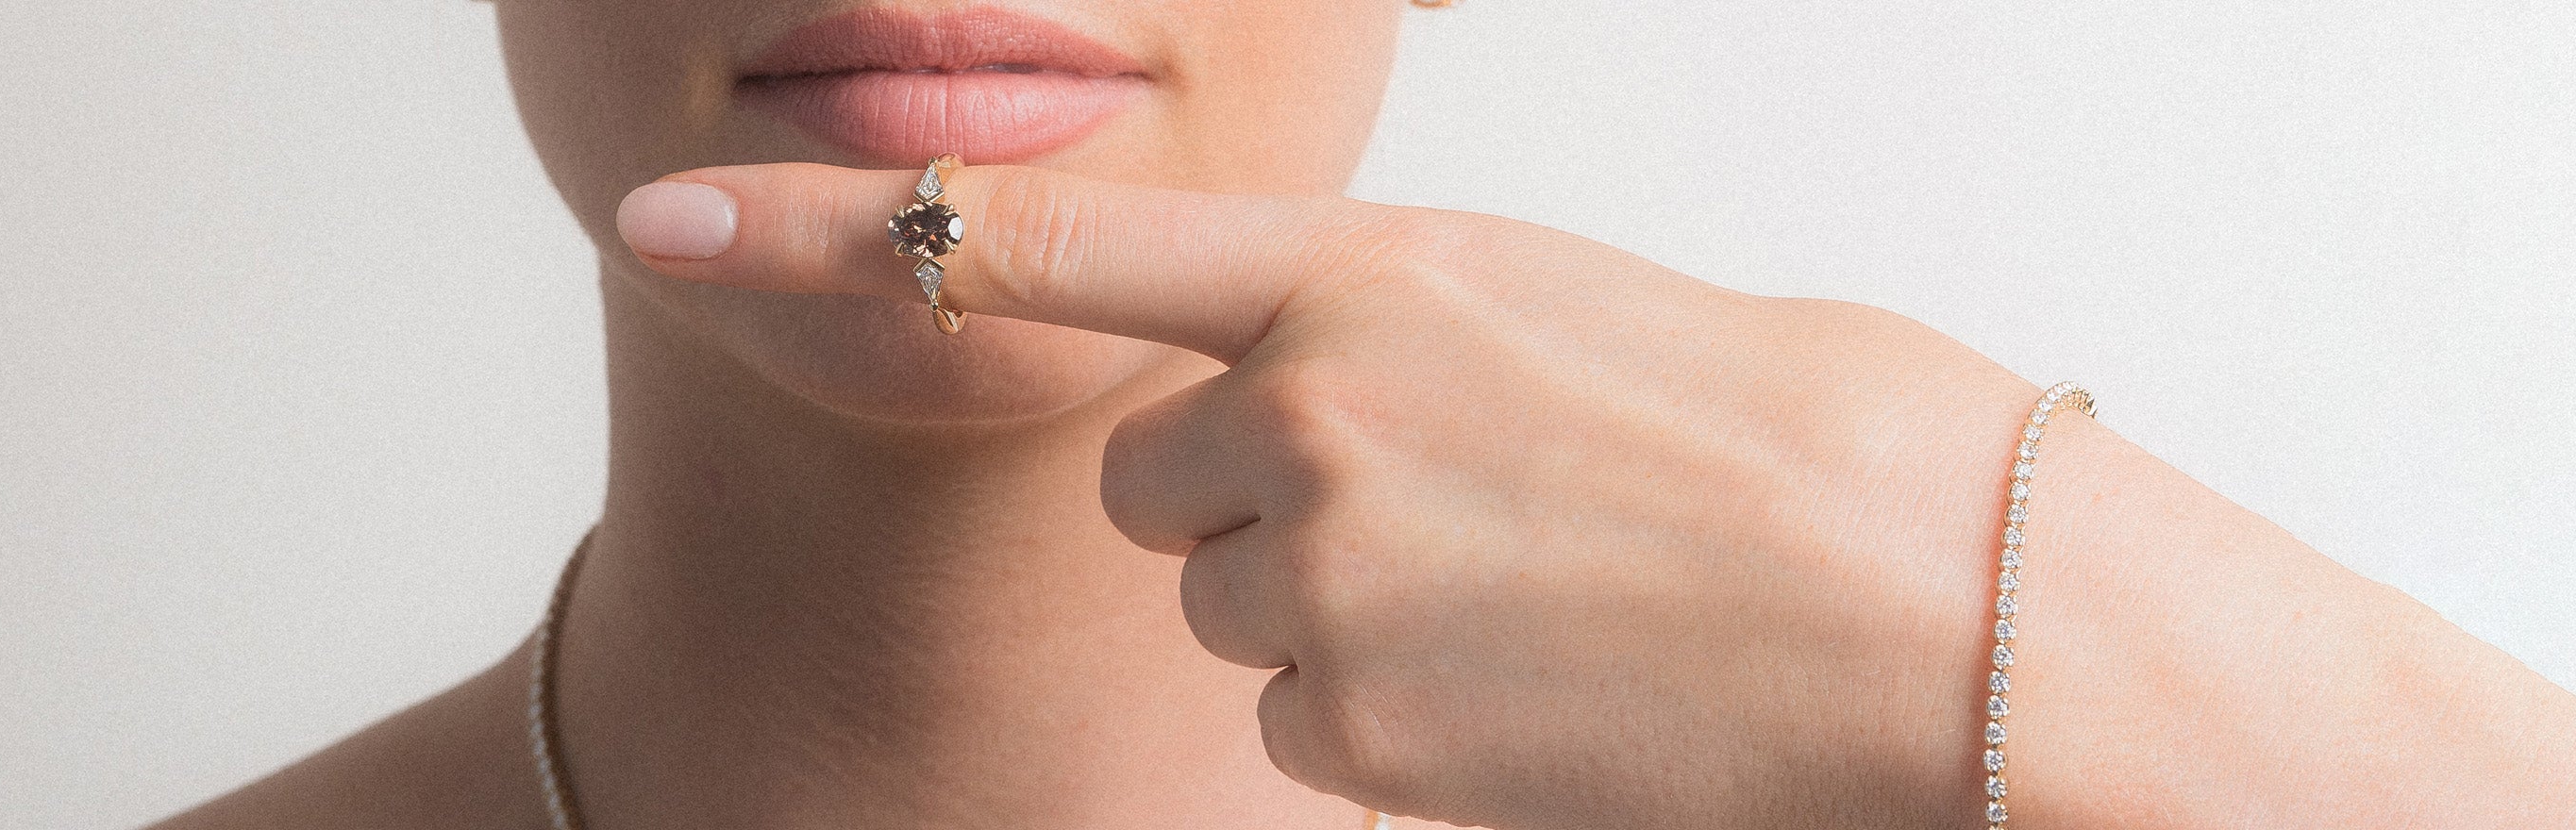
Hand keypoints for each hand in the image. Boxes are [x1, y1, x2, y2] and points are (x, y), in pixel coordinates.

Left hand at [618, 162, 2051, 828]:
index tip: (661, 207)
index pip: (1038, 239)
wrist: (1913, 590)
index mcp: (1352, 270)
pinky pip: (1298, 725)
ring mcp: (1319, 577)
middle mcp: (1300, 412)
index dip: (820, 226)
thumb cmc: (1757, 428)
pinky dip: (1387, 719)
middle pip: (1152, 486)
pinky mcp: (1351, 728)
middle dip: (1255, 505)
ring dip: (1335, 618)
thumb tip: (1257, 395)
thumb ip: (1352, 331)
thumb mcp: (1532, 310)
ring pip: (1228, 615)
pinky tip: (1523, 684)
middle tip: (1444, 511)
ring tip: (1518, 598)